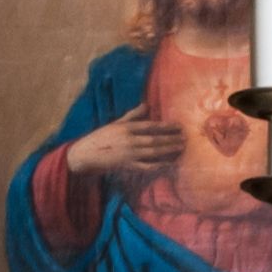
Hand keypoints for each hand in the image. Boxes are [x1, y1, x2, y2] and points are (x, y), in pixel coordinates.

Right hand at [67, 105, 184, 180]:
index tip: (178, 126)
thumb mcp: (115, 123)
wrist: (86, 155)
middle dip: (172, 139)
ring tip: (181, 148)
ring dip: (169, 150)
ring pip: (154, 152)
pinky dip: (159, 165)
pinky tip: (169, 163)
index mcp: (126, 128)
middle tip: (185, 137)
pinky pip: (147, 166)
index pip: (150, 126)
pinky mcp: (128, 166)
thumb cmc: (101, 137)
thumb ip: (132, 115)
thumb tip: (146, 104)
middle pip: (155, 140)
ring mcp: (129, 155)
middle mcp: (129, 141)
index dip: (166, 126)